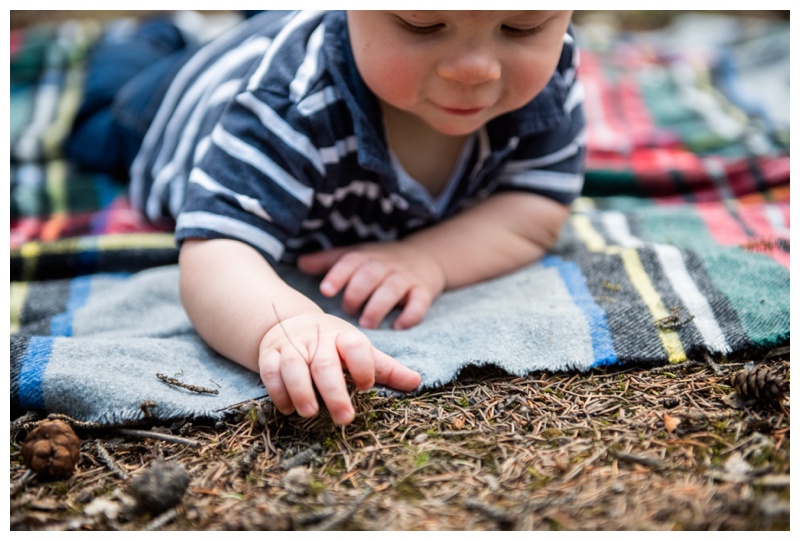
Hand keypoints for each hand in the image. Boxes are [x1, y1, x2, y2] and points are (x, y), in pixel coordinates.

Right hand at [258, 312, 420, 424]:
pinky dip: (277, 390)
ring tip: (310, 413)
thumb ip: (386, 368)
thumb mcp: (360, 351)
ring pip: (293, 366)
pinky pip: (269, 370)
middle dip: (334, 391)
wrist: (292, 323)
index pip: (355, 346)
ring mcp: (292, 345)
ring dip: (300, 390)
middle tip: (344, 418)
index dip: (362, 365)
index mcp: (344, 336)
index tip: (366, 386)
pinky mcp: (270, 353)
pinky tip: (288, 408)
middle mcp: (317, 339)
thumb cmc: (334, 345)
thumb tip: (416, 382)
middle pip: (324, 363)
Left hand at [297, 242, 446, 329]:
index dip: (337, 275)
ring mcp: (405, 278)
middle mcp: (385, 265)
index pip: (350, 261)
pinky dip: (410, 315)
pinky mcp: (424, 291)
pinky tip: (398, 327)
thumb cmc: (381, 262)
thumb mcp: (356, 255)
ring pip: (392, 289)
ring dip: (378, 307)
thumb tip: (299, 263)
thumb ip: (328, 261)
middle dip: (356, 294)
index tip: (325, 290)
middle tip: (348, 312)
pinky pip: (419, 302)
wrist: (425, 257)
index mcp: (366, 257)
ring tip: (367, 324)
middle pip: (369, 275)